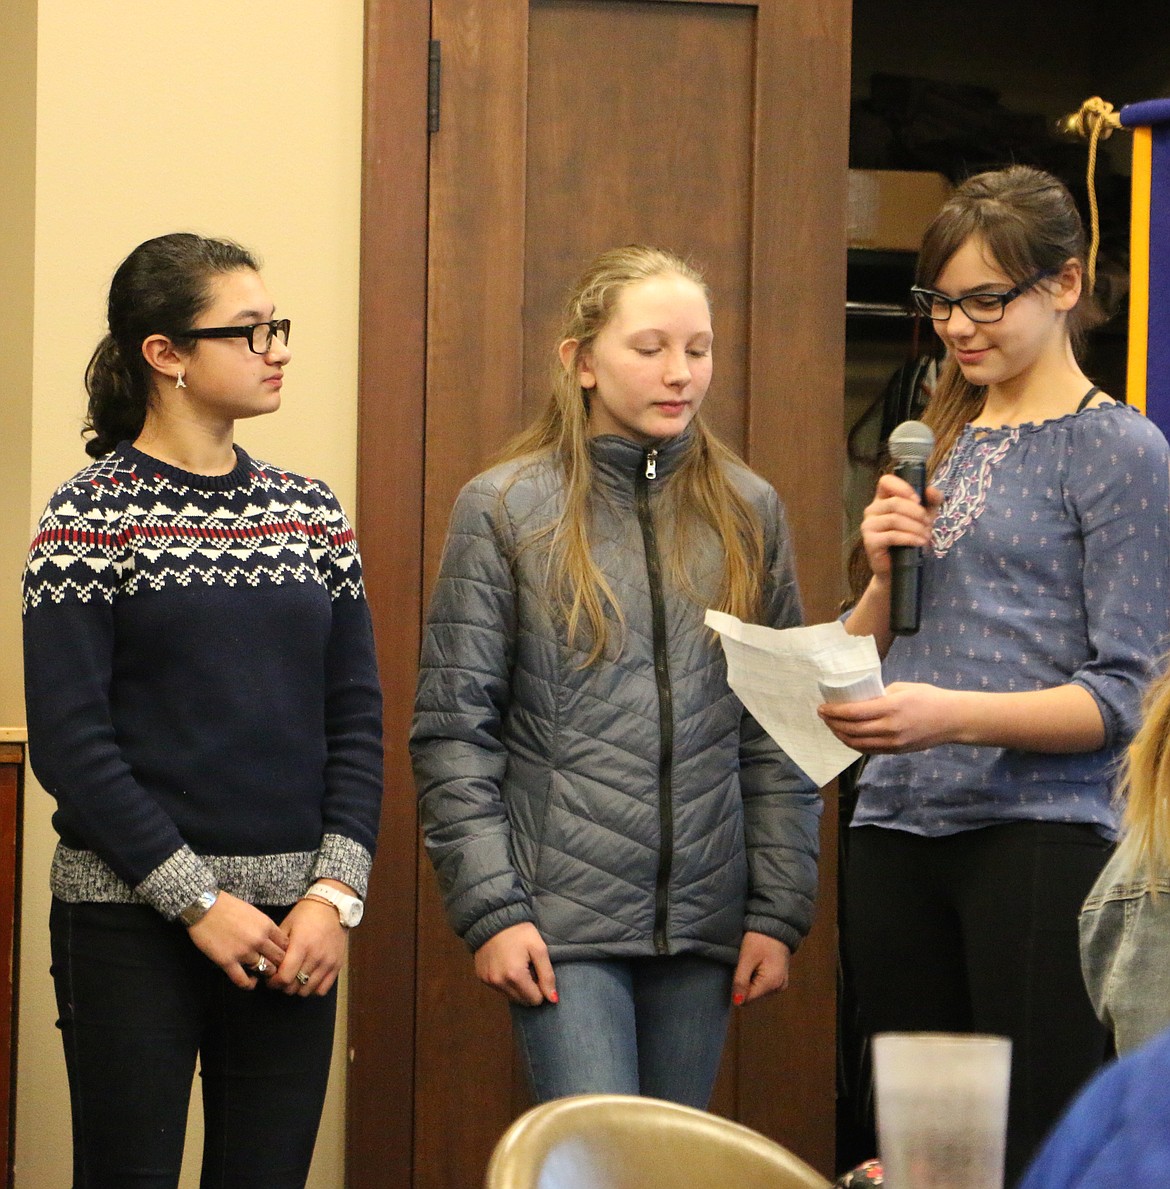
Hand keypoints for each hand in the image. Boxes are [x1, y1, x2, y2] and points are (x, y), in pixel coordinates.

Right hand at [187, 891, 289, 989]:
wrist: (204, 907)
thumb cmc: (228, 907)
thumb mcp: (254, 912)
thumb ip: (265, 927)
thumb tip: (273, 940)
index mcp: (267, 925)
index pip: (286, 944)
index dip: (286, 951)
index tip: (281, 955)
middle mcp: (259, 940)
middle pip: (279, 959)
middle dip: (279, 964)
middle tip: (275, 966)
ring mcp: (244, 952)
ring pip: (264, 970)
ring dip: (265, 972)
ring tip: (262, 972)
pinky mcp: (227, 962)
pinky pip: (243, 980)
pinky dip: (249, 984)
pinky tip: (252, 982)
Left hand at [270, 896, 350, 996]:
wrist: (332, 906)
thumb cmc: (306, 914)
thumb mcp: (288, 925)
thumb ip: (278, 947)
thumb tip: (268, 966)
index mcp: (301, 945)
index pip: (284, 977)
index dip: (274, 982)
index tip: (270, 979)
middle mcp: (316, 956)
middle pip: (294, 987)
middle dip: (283, 986)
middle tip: (281, 978)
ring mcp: (328, 962)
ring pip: (307, 990)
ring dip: (297, 988)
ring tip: (294, 979)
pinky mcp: (337, 965)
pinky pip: (322, 989)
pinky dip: (312, 989)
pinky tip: (307, 980)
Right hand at [473, 922, 556, 1005]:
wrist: (493, 918)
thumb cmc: (519, 932)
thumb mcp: (538, 948)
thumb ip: (547, 975)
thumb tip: (553, 999)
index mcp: (515, 976)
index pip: (534, 1000)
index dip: (541, 988)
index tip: (538, 972)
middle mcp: (499, 982)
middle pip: (522, 1001)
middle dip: (529, 989)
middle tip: (529, 968)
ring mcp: (488, 981)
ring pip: (510, 996)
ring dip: (517, 987)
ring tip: (518, 965)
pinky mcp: (481, 977)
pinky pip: (499, 989)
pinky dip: (505, 982)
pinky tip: (506, 965)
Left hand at [732, 932, 790, 1005]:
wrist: (776, 923)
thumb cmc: (759, 939)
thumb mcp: (746, 959)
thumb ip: (741, 981)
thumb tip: (737, 1003)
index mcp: (771, 984)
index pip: (747, 999)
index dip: (737, 989)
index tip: (736, 972)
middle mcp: (779, 988)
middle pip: (753, 996)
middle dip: (744, 984)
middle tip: (744, 964)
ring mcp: (781, 983)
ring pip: (757, 990)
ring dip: (750, 980)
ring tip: (751, 962)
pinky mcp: (780, 978)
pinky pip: (763, 984)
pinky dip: (756, 977)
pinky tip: (756, 964)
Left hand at [819, 681, 960, 753]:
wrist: (952, 720)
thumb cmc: (928, 698)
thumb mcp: (902, 688)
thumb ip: (880, 695)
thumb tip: (860, 698)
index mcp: (890, 708)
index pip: (854, 712)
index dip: (834, 712)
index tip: (822, 707)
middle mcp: (889, 728)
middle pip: (851, 729)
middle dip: (832, 723)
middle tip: (823, 715)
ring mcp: (892, 742)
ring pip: (857, 743)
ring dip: (840, 735)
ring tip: (831, 726)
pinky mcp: (895, 751)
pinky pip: (868, 750)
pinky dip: (853, 744)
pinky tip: (847, 736)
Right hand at [860, 473, 941, 578]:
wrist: (898, 570)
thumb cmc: (909, 540)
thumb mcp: (924, 518)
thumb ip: (930, 502)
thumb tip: (931, 490)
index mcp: (882, 500)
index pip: (886, 481)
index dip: (903, 487)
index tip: (918, 500)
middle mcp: (872, 510)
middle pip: (894, 502)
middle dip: (917, 513)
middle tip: (929, 524)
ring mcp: (868, 526)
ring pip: (894, 519)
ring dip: (915, 527)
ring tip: (926, 536)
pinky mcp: (869, 541)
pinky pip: (892, 536)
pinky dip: (909, 538)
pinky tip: (919, 542)